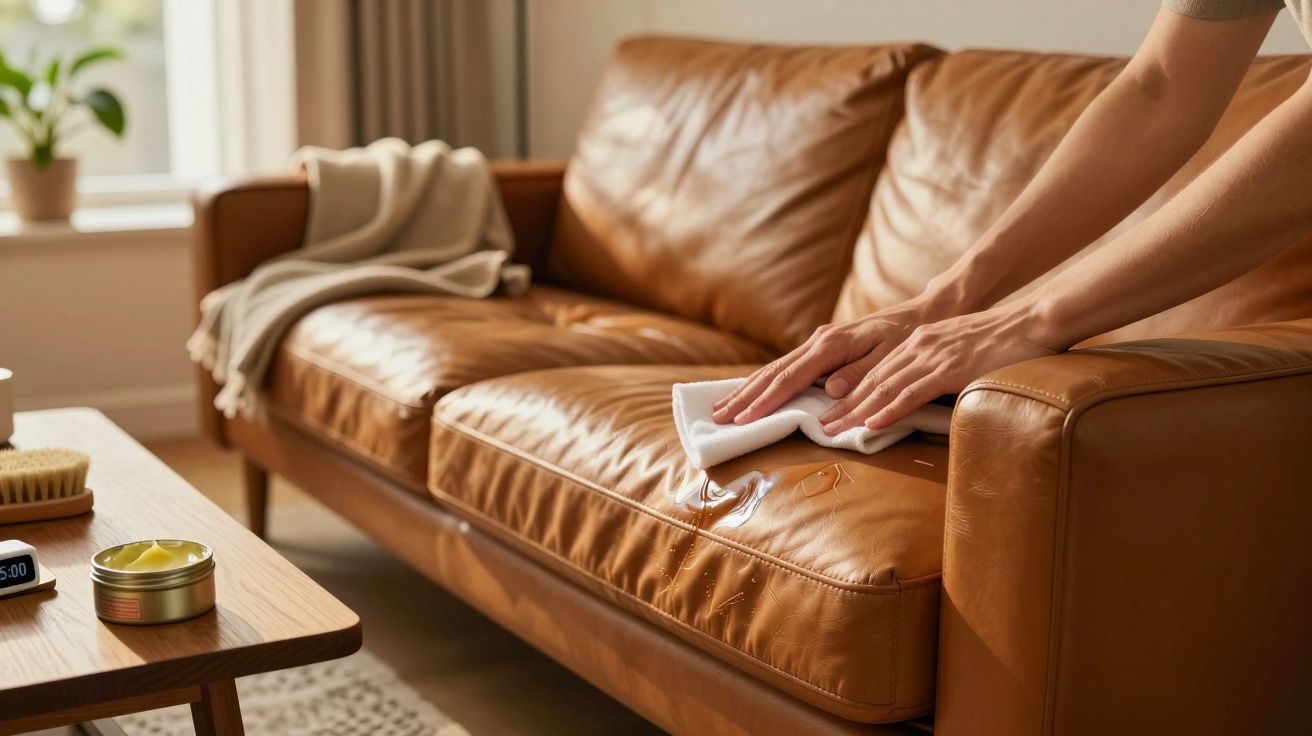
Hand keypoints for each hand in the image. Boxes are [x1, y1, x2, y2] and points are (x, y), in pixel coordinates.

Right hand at [712, 297, 940, 424]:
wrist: (921, 315)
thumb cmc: (908, 338)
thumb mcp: (890, 356)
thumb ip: (860, 374)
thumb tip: (830, 390)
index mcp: (831, 346)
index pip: (790, 378)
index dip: (764, 401)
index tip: (743, 420)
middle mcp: (818, 342)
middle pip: (772, 373)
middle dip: (744, 397)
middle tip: (717, 418)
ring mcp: (817, 345)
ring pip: (773, 370)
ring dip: (747, 390)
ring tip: (721, 408)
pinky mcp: (821, 350)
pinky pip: (784, 369)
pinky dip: (762, 383)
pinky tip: (749, 393)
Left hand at [816, 303, 1060, 433]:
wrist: (1035, 321)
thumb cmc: (1005, 340)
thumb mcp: (960, 349)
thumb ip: (939, 367)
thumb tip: (926, 390)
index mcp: (919, 342)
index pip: (875, 371)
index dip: (849, 393)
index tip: (829, 411)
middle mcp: (919, 346)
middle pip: (870, 380)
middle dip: (841, 405)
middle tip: (817, 426)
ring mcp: (934, 356)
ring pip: (883, 387)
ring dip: (854, 411)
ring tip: (831, 429)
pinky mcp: (951, 368)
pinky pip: (913, 392)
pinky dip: (888, 409)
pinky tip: (870, 423)